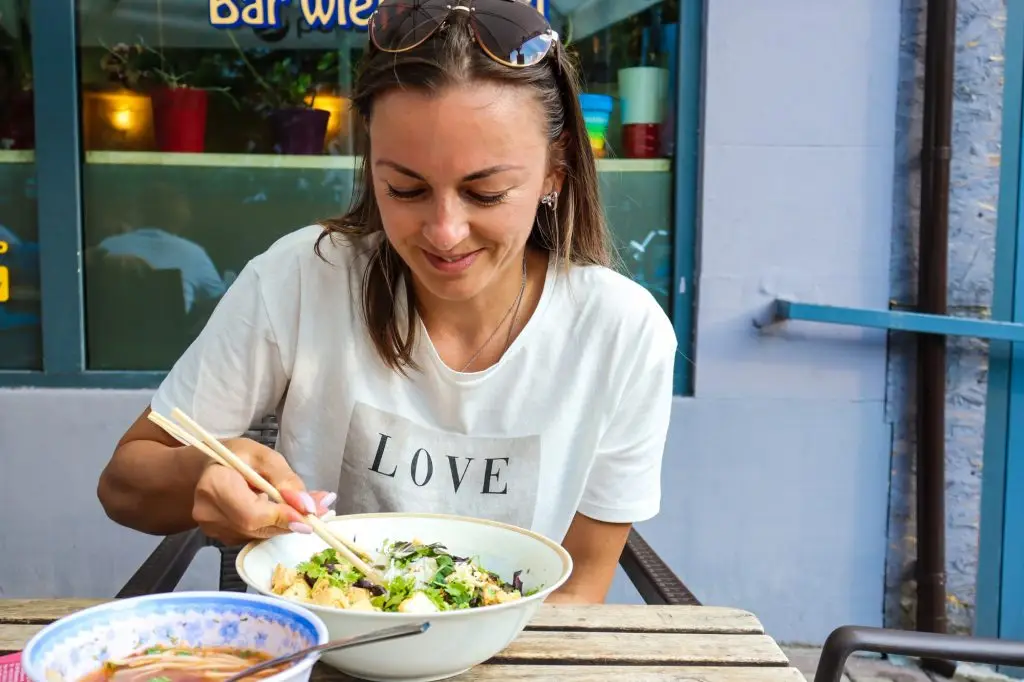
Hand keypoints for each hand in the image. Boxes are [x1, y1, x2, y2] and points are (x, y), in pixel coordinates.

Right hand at [192, 437, 334, 545]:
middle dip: (292, 520)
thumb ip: (286, 480)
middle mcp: (209, 512)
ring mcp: (213, 529)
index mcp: (215, 485)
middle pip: (258, 528)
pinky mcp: (222, 537)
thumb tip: (307, 506)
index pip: (251, 513)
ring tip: (308, 506)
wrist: (208, 469)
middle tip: (322, 508)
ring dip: (287, 523)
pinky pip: (255, 535)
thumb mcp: (264, 456)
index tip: (310, 513)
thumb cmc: (236, 456)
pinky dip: (275, 525)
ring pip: (260, 534)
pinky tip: (286, 511)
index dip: (282, 516)